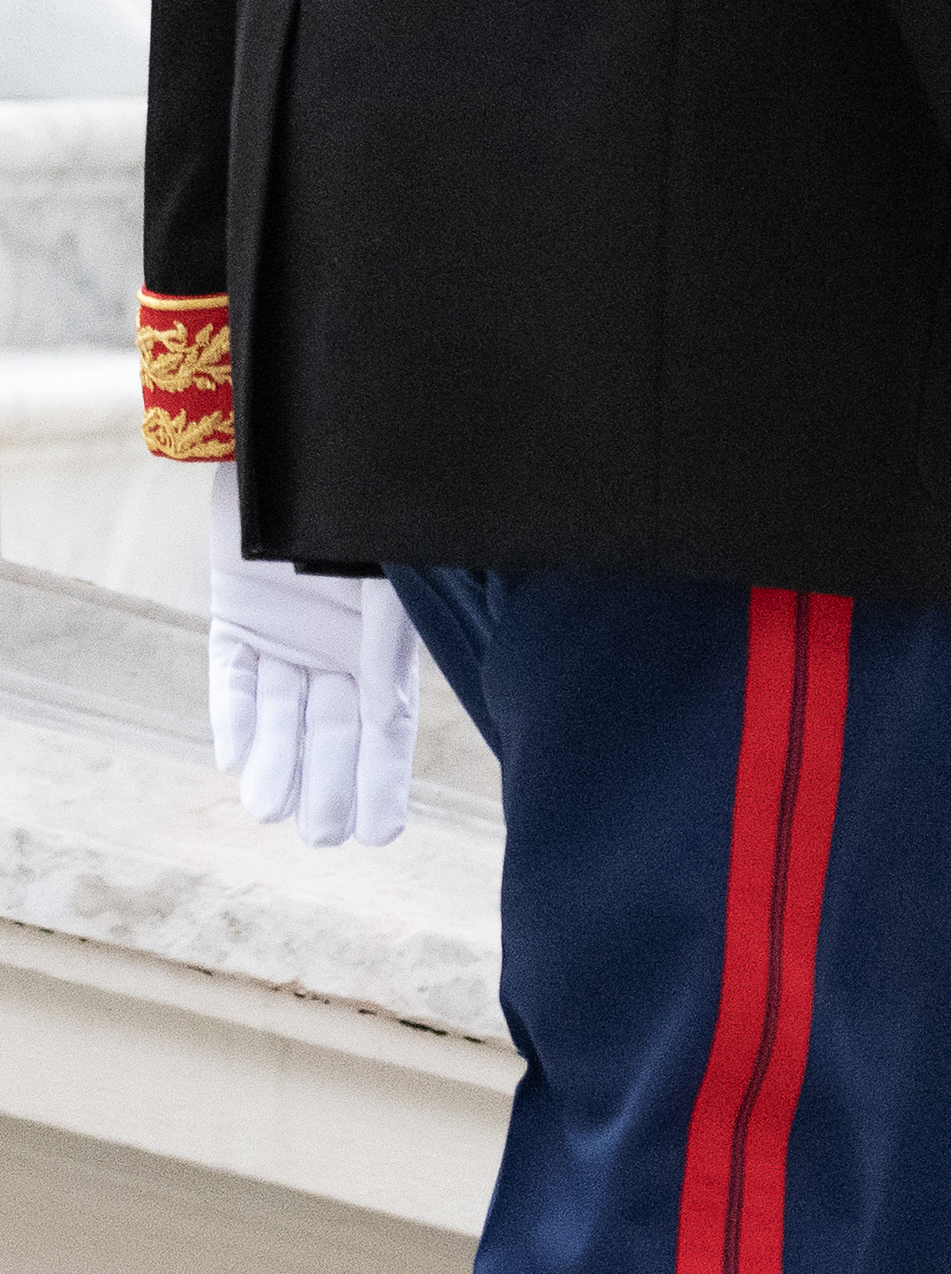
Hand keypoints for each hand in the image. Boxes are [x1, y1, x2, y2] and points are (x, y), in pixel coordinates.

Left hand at [204, 463, 419, 847]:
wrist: (296, 437)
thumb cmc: (367, 492)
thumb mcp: (393, 566)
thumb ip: (393, 633)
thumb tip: (392, 708)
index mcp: (387, 634)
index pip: (388, 723)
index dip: (384, 778)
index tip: (382, 831)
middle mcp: (337, 642)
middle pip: (334, 729)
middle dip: (331, 783)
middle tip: (326, 836)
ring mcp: (286, 631)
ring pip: (283, 714)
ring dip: (278, 760)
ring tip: (273, 810)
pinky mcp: (236, 615)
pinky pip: (234, 677)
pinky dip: (235, 716)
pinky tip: (235, 761)